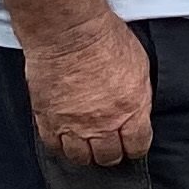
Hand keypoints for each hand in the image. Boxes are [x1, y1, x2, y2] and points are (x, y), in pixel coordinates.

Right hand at [26, 13, 151, 165]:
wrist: (68, 31)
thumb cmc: (104, 39)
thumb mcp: (140, 65)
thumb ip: (139, 95)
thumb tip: (137, 109)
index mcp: (131, 110)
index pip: (137, 146)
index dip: (135, 146)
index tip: (132, 144)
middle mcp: (102, 124)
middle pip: (108, 156)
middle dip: (111, 152)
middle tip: (109, 144)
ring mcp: (73, 125)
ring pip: (80, 157)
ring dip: (85, 152)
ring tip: (87, 143)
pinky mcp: (48, 120)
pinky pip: (54, 146)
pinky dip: (60, 145)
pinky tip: (65, 138)